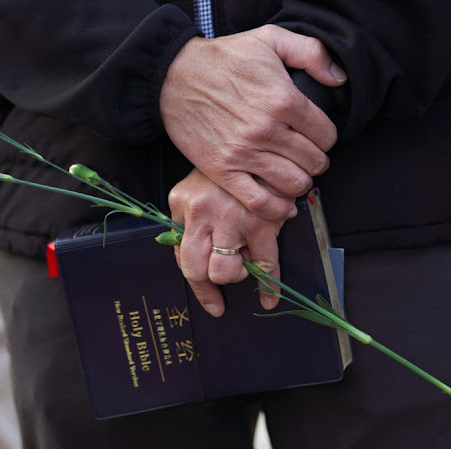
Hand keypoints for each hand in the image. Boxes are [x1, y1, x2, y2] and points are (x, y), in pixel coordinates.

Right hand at [160, 25, 346, 221]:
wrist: (174, 77)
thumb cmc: (222, 59)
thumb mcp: (269, 38)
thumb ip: (310, 52)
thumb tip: (338, 78)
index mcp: (283, 99)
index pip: (326, 135)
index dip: (325, 138)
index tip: (315, 137)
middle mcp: (266, 129)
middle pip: (314, 162)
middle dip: (315, 161)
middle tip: (305, 157)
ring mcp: (244, 153)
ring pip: (293, 184)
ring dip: (299, 183)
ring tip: (292, 174)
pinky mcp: (223, 171)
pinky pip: (259, 202)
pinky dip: (277, 209)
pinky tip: (283, 205)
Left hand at [169, 168, 284, 317]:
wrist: (260, 143)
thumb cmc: (229, 171)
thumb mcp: (196, 190)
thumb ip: (190, 223)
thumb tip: (197, 262)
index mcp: (183, 204)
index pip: (181, 257)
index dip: (198, 286)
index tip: (212, 303)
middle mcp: (202, 212)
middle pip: (199, 270)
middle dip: (216, 280)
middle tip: (230, 274)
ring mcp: (231, 218)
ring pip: (228, 271)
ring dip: (239, 274)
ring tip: (248, 257)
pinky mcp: (261, 221)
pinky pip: (265, 264)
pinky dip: (268, 286)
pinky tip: (269, 297)